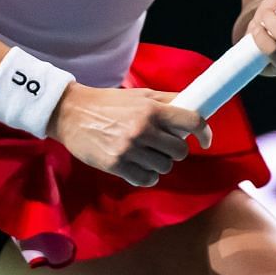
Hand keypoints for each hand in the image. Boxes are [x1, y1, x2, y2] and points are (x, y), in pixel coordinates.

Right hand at [46, 85, 211, 187]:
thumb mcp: (139, 95)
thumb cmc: (107, 103)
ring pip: (164, 167)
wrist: (70, 113)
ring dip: (158, 163)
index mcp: (151, 109)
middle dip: (174, 150)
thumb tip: (196, 108)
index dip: (204, 132)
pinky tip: (136, 166)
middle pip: (180, 151)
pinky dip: (146, 176)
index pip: (191, 121)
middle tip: (160, 144)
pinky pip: (147, 179)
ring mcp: (129, 149)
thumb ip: (167, 101)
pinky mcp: (116, 165)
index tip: (205, 141)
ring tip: (143, 153)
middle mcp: (142, 129)